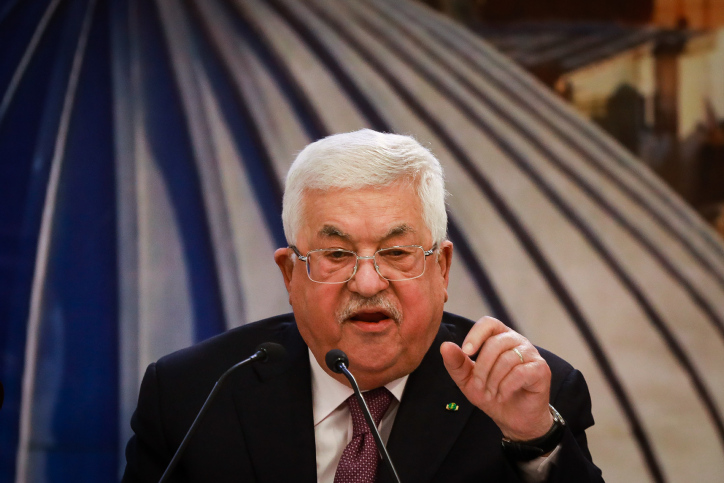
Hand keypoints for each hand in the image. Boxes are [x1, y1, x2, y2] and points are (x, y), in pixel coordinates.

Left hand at [440, 316, 552, 440]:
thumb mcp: (467, 380)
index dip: (476, 335)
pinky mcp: (541, 369)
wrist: (513, 419)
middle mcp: (517, 341)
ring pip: (507, 358)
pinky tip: (503, 395)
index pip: (488, 323)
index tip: (466, 352)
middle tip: (479, 387)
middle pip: (495, 343)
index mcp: (499, 337)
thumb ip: (456, 363)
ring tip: (491, 394)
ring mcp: (531, 354)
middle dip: (482, 368)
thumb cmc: (491, 394)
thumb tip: (445, 346)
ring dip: (494, 380)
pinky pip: (520, 372)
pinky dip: (506, 386)